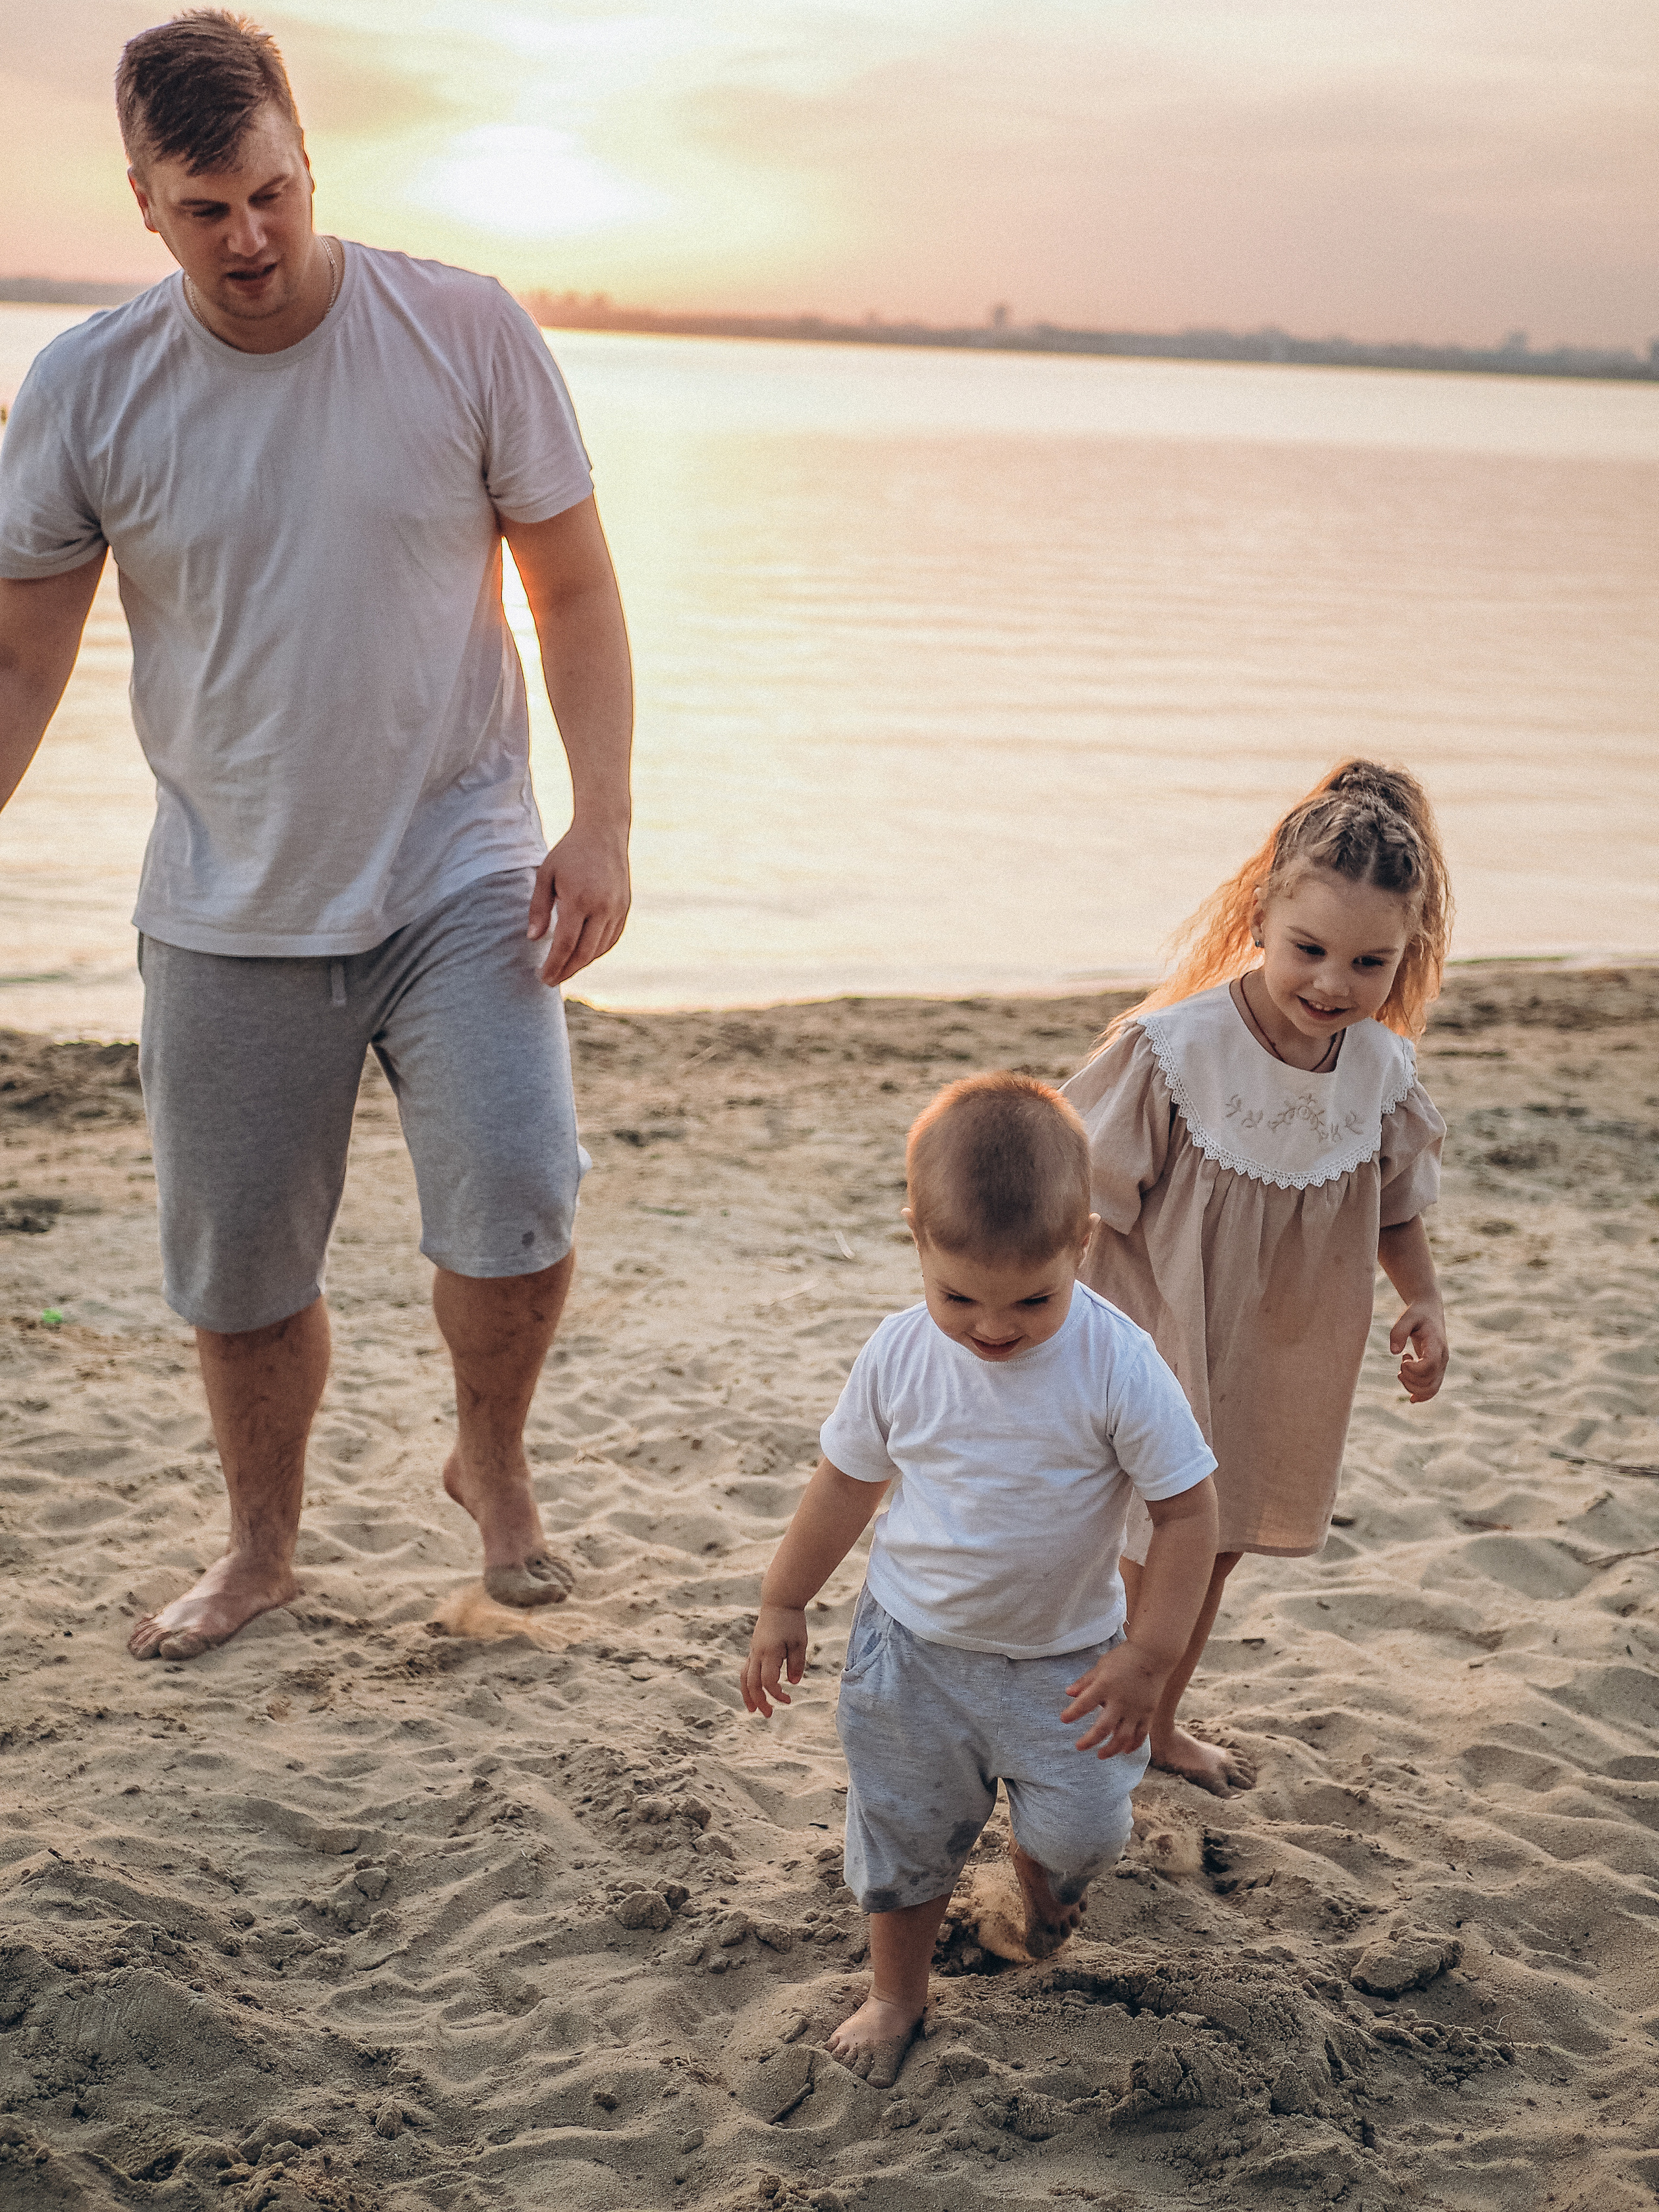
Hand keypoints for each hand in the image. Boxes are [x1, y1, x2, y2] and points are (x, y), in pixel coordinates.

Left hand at [527, 819, 630, 986]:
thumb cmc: (569, 853)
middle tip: (551, 980)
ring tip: (564, 969)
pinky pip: (611, 939)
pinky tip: (583, 955)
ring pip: (599, 949)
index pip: (566, 944)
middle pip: (585, 953)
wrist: (604, 832)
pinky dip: (597, 951)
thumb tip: (534, 939)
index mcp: (579, 899)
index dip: (554, 965)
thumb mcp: (546, 875)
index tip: (543, 978)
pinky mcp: (625, 908)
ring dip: (581, 963)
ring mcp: (617, 909)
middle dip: (566, 970)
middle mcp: (602, 907)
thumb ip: (539, 909)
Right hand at [741, 1603, 806, 1718]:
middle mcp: (757, 1653)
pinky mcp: (754, 1648)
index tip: (789, 1699)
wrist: (779, 1601)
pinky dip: (748, 1683)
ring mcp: (753, 1650)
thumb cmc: (792, 1621)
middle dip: (759, 1701)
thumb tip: (793, 1683)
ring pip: (745, 1677)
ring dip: (747, 1694)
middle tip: (768, 1715)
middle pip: (752, 1683)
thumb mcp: (800, 1642)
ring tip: (752, 1709)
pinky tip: (754, 1689)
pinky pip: (746, 1669)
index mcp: (769, 1653)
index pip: (768, 1682)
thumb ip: (797, 1663)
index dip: (776, 1694)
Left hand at [1060, 1641, 1169, 1758]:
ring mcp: (1136, 1709)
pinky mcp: (1148, 1713)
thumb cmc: (1124, 1658)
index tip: (1063, 1719)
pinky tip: (1124, 1750)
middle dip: (1090, 1740)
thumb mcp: (1101, 1665)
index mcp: (1105, 1685)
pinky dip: (1133, 1745)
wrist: (1154, 1654)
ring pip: (1123, 1737)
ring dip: (1111, 1749)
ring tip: (1100, 1755)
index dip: (1072, 1713)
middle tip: (1079, 1747)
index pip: (1084, 1703)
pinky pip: (1141, 1734)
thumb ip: (1085, 1681)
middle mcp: (1120, 1700)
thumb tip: (1068, 1693)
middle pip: (1103, 1727)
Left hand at [1390, 1297, 1447, 1402]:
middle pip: (1430, 1381)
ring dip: (1412, 1387)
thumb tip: (1393, 1352)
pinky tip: (1411, 1396)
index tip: (1402, 1359)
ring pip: (1432, 1388)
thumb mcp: (1406, 1317)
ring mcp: (1441, 1365)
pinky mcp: (1436, 1369)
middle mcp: (1442, 1357)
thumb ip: (1398, 1332)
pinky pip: (1433, 1388)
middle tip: (1400, 1366)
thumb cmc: (1417, 1314)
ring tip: (1401, 1372)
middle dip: (1410, 1379)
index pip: (1430, 1365)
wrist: (1429, 1312)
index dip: (1414, 1369)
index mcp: (1436, 1344)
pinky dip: (1422, 1395)